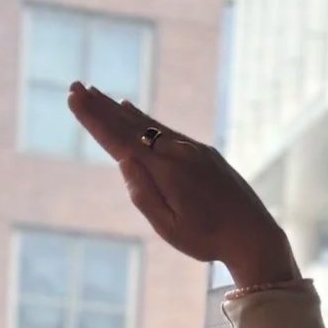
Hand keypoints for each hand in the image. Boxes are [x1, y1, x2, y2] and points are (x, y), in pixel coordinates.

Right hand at [66, 86, 298, 289]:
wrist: (254, 234)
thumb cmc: (208, 240)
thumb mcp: (170, 228)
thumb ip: (143, 196)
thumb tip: (124, 160)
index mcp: (166, 172)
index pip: (120, 140)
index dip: (95, 120)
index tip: (73, 99)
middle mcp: (178, 152)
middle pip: (131, 125)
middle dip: (101, 106)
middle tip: (75, 87)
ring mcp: (192, 149)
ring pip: (148, 124)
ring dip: (119, 109)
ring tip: (96, 94)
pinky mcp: (202, 152)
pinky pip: (165, 130)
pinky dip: (143, 118)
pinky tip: (130, 110)